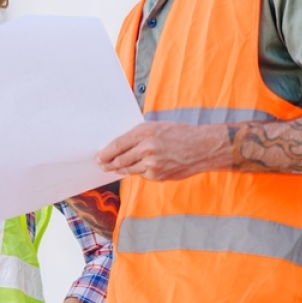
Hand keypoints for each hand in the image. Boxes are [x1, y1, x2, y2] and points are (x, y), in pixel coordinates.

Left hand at [96, 122, 227, 179]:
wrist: (202, 148)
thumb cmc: (180, 134)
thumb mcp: (157, 127)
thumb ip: (139, 136)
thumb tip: (121, 146)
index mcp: (144, 132)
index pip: (117, 144)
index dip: (106, 152)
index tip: (99, 156)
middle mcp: (146, 148)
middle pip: (120, 159)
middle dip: (109, 163)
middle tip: (102, 165)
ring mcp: (152, 164)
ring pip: (128, 169)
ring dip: (119, 169)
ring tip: (113, 168)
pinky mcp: (158, 175)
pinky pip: (142, 174)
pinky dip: (138, 171)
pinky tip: (137, 168)